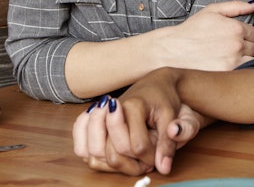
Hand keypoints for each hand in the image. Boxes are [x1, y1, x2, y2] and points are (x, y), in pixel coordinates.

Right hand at [73, 69, 203, 174]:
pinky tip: (107, 155)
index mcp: (133, 106)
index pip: (138, 146)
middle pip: (113, 152)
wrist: (152, 85)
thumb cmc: (163, 99)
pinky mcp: (90, 123)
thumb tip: (163, 168)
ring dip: (112, 163)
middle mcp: (111, 111)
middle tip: (144, 160)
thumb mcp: (174, 117)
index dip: (150, 158)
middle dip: (131, 164)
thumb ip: (169, 142)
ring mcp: (99, 116)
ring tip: (128, 157)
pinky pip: (80, 146)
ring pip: (94, 153)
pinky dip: (90, 155)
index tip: (159, 156)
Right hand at [159, 0, 253, 70]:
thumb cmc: (191, 30)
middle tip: (231, 48)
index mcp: (235, 28)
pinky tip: (227, 66)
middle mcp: (236, 45)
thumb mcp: (212, 10)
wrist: (173, 50)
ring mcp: (233, 61)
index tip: (237, 38)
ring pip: (252, 62)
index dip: (248, 36)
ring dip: (245, 60)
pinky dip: (239, 71)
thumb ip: (237, 6)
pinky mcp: (226, 75)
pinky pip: (243, 73)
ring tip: (230, 58)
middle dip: (247, 48)